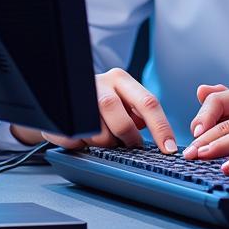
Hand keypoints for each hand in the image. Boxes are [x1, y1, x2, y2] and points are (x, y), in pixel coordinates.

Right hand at [41, 68, 176, 152]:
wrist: (59, 91)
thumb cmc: (99, 99)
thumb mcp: (122, 98)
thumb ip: (138, 113)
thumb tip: (159, 138)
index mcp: (121, 79)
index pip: (148, 103)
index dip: (161, 128)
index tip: (169, 148)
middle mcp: (101, 84)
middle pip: (122, 120)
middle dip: (129, 138)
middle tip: (130, 145)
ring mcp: (78, 98)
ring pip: (99, 133)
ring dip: (105, 143)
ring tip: (102, 137)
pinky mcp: (60, 114)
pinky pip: (75, 140)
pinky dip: (82, 145)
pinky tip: (82, 137)